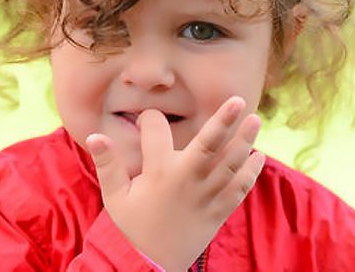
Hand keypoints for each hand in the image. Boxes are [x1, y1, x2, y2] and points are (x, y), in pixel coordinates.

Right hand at [86, 96, 264, 271]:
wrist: (148, 266)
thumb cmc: (130, 226)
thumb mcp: (114, 196)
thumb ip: (107, 164)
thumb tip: (96, 135)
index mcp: (158, 172)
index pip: (157, 131)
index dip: (151, 119)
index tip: (147, 118)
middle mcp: (186, 179)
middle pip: (209, 144)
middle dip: (224, 120)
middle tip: (238, 100)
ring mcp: (206, 195)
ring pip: (230, 163)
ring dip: (244, 141)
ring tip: (255, 120)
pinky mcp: (219, 211)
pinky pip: (240, 189)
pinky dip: (251, 173)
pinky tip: (259, 156)